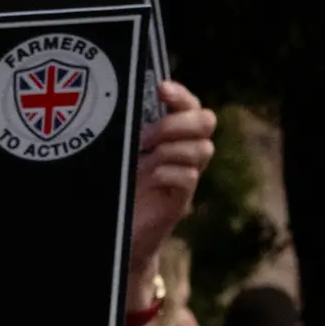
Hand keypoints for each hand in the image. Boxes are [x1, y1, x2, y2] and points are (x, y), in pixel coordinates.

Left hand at [126, 80, 217, 279]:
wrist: (118, 236)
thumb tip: (121, 108)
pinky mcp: (180, 201)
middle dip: (176, 123)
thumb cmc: (118, 191)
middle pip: (206, 122)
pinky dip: (167, 173)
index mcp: (173, 137)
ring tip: (141, 162)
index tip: (161, 89)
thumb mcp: (121, 158)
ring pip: (201, 149)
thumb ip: (129, 136)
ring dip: (169, 150)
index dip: (181, 95)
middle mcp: (186, 153)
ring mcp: (186, 176)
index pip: (191, 106)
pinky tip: (148, 179)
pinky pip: (188, 178)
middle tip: (144, 137)